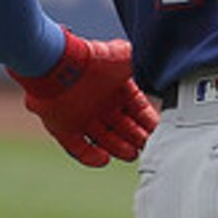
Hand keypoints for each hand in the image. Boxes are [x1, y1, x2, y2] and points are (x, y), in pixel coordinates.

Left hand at [11, 30, 158, 166]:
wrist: (56, 64)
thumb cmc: (90, 59)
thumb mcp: (125, 57)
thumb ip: (143, 64)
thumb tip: (161, 66)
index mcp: (115, 88)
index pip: (137, 110)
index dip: (148, 122)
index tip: (158, 131)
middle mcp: (99, 103)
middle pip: (122, 127)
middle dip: (137, 138)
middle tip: (147, 146)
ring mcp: (80, 116)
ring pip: (103, 138)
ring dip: (118, 148)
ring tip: (131, 154)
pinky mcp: (63, 127)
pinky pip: (77, 147)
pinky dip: (90, 156)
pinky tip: (104, 160)